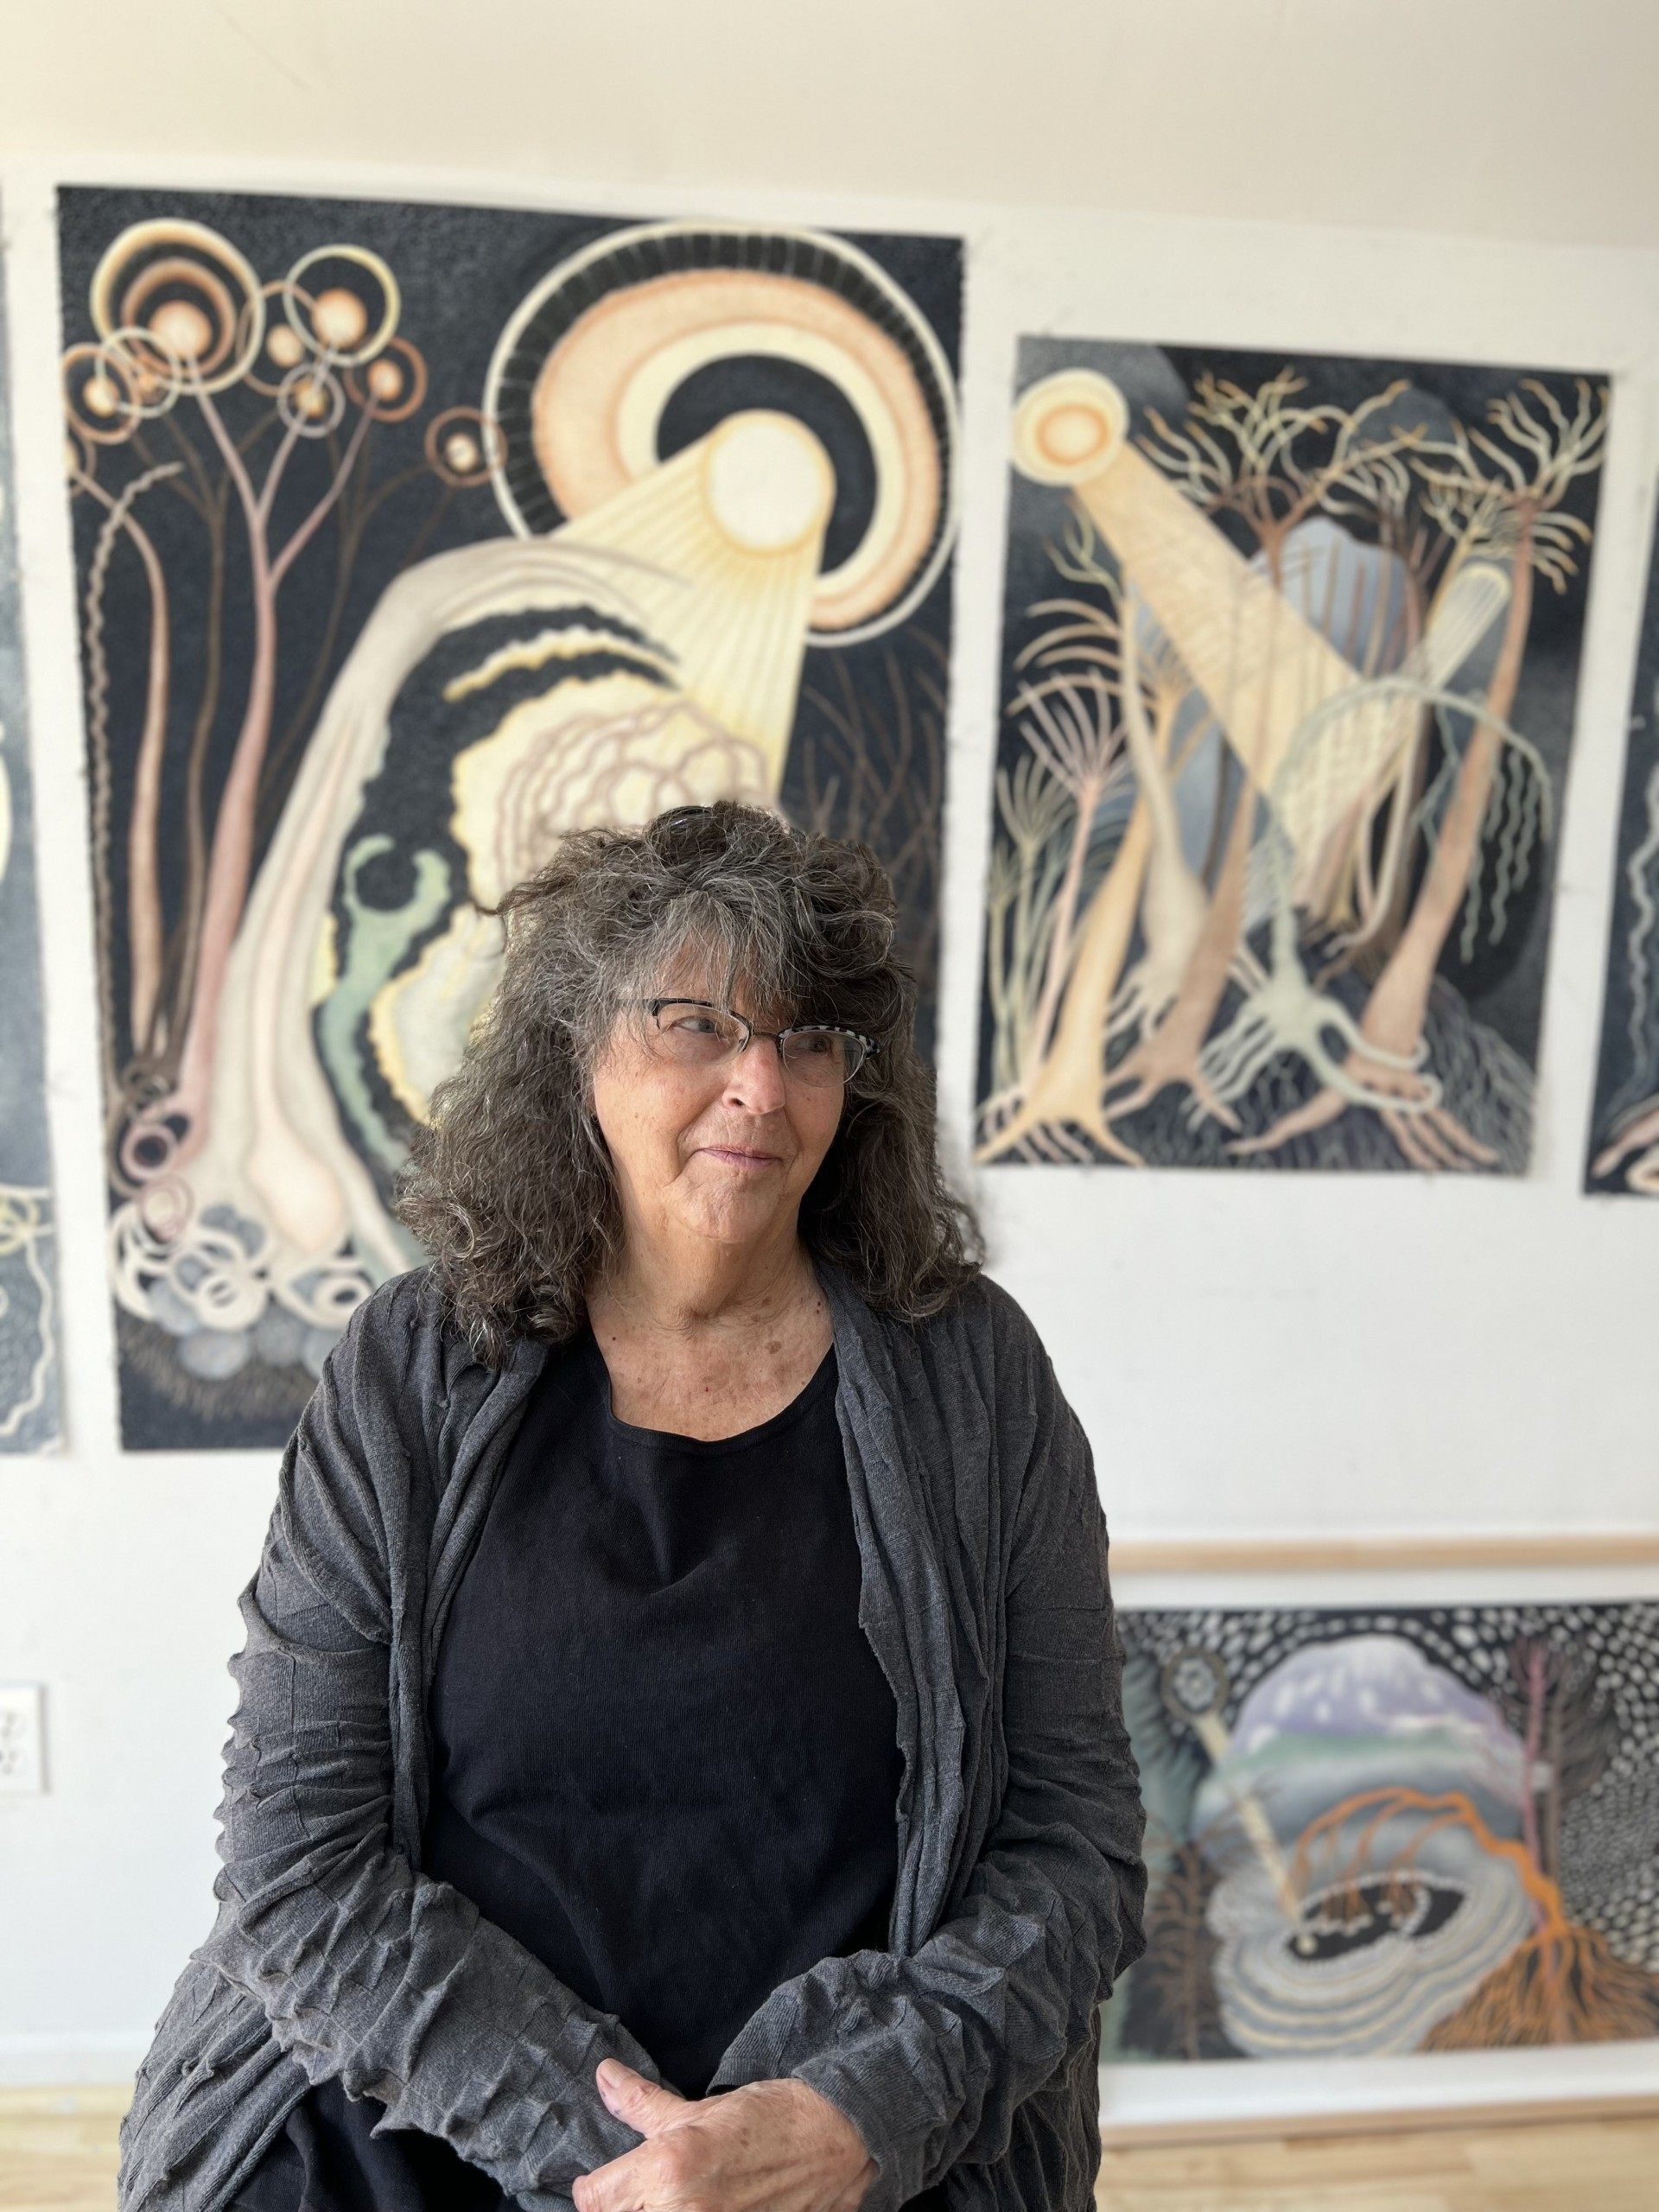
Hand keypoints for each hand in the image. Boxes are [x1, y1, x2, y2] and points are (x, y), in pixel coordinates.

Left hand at [571, 2057, 876, 2211]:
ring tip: (673, 2196)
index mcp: (667, 2169)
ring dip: (650, 2211)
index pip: (593, 2199)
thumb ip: (643, 2103)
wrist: (836, 2142)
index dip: (594, 2187)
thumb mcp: (700, 2109)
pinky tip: (700, 2207)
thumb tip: (604, 2078)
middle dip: (622, 2204)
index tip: (604, 2180)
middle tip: (642, 2187)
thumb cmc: (770, 2119)